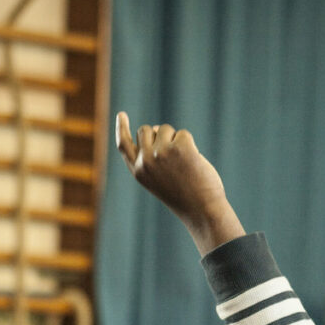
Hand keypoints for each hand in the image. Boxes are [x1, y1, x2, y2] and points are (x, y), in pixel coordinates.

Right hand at [116, 112, 244, 254]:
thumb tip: (157, 129)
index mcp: (138, 172)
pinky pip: (182, 134)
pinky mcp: (180, 147)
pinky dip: (190, 145)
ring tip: (184, 164)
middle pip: (146, 130)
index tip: (122, 114)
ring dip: (176, 140)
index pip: (124, 145)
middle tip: (173, 155)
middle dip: (159, 135)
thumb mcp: (160, 181)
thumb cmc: (184, 197)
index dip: (122, 128)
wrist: (202, 210)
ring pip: (165, 129)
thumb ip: (152, 159)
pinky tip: (193, 163)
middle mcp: (146, 161)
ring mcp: (161, 153)